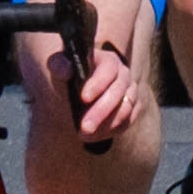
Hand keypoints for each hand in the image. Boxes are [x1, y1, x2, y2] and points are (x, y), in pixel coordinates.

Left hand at [70, 0, 151, 144]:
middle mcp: (121, 73)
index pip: (109, 69)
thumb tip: (61, 65)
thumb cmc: (71, 73)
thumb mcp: (61, 66)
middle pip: (120, 91)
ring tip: (90, 134)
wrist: (83, 83)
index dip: (97, 82)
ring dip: (109, 122)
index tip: (83, 96)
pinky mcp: (132, 103)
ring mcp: (129, 88)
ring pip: (127, 106)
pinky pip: (132, 115)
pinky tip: (103, 132)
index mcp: (105, 60)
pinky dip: (118, 126)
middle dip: (101, 110)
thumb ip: (60, 65)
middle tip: (82, 127)